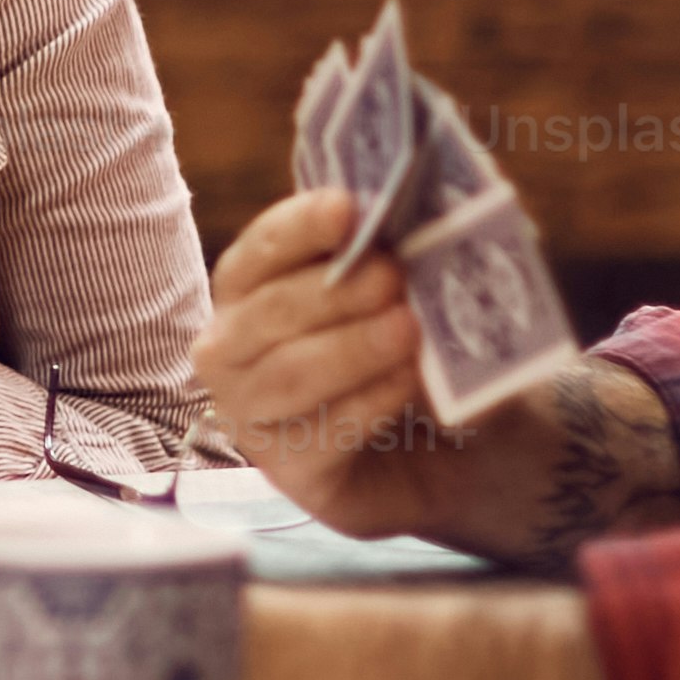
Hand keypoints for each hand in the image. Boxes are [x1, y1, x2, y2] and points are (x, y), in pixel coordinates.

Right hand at [202, 187, 679, 563]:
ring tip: (408, 327)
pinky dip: (367, 402)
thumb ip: (409, 257)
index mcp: (251, 290)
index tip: (349, 207)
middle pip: (268, 312)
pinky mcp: (292, 473)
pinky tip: (407, 382)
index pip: (261, 250)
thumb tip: (437, 213)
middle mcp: (233, 350)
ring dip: (350, 346)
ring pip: (289, 374)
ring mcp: (253, 415)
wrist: (446, 449)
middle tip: (393, 273)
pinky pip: (322, 433)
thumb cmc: (413, 351)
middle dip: (331, 290)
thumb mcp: (414, 295)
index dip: (300, 226)